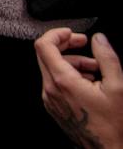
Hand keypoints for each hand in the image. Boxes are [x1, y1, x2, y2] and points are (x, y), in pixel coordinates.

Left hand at [36, 29, 122, 147]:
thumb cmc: (114, 125)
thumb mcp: (117, 87)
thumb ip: (107, 58)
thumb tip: (99, 39)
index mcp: (62, 82)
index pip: (44, 45)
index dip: (57, 33)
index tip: (73, 33)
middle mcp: (50, 90)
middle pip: (45, 55)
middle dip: (65, 46)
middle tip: (84, 45)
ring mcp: (50, 100)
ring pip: (51, 69)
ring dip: (71, 62)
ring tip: (95, 68)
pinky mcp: (54, 107)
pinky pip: (55, 83)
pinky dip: (69, 75)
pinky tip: (89, 82)